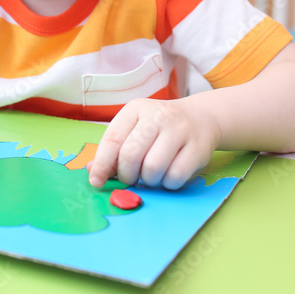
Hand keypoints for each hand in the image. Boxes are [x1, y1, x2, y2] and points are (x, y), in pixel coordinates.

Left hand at [87, 97, 219, 189]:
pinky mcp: (198, 146)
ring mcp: (180, 129)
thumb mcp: (135, 130)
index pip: (112, 139)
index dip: (101, 164)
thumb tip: (93, 172)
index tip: (96, 182)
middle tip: (132, 178)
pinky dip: (168, 184)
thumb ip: (114, 150)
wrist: (201, 118)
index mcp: (136, 109)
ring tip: (153, 175)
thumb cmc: (160, 129)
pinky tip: (169, 176)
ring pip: (153, 167)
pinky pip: (176, 176)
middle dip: (127, 175)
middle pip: (131, 155)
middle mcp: (157, 115)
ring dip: (149, 180)